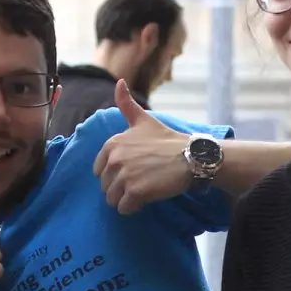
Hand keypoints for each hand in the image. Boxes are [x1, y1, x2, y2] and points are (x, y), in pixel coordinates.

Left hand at [92, 81, 190, 214]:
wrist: (191, 157)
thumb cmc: (168, 140)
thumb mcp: (144, 119)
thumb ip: (126, 103)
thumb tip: (118, 82)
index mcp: (112, 144)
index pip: (99, 169)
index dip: (115, 173)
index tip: (133, 170)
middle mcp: (115, 159)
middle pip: (105, 185)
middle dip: (119, 187)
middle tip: (140, 181)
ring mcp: (124, 176)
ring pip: (112, 199)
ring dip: (124, 199)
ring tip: (142, 191)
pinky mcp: (135, 192)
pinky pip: (123, 208)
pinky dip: (132, 208)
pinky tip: (145, 200)